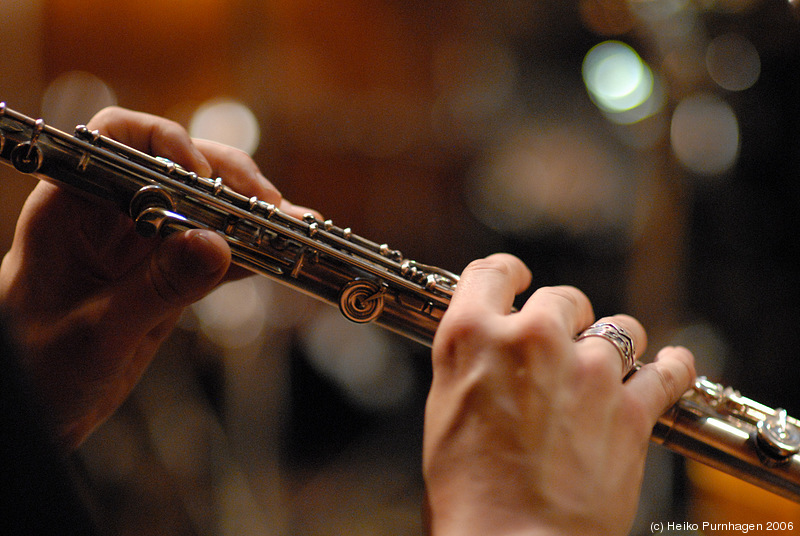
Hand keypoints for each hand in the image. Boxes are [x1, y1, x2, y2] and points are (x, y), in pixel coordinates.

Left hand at [0, 107, 306, 449]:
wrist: (39, 406)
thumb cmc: (37, 368)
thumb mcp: (96, 332)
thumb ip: (156, 288)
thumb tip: (216, 245)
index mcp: (71, 210)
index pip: (115, 141)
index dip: (164, 141)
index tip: (206, 176)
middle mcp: (111, 216)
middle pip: (177, 167)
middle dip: (228, 180)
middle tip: (270, 209)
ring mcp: (143, 244)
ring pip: (204, 207)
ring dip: (250, 216)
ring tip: (295, 230)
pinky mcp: (167, 273)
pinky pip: (214, 251)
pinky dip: (250, 253)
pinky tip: (281, 259)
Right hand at [423, 253, 694, 535]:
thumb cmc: (466, 492)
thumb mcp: (445, 410)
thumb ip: (473, 364)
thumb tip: (493, 347)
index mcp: (472, 336)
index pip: (492, 273)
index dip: (508, 276)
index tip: (520, 283)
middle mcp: (530, 339)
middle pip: (561, 298)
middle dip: (562, 318)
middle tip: (558, 347)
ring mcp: (587, 370)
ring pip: (617, 328)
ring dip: (611, 345)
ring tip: (604, 370)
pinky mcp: (630, 408)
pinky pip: (666, 368)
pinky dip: (670, 366)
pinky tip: (669, 364)